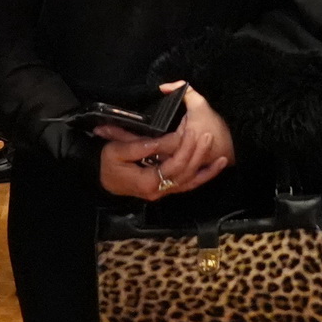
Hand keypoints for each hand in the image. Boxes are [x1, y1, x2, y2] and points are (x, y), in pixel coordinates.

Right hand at [96, 84, 231, 197]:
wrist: (103, 181)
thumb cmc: (108, 164)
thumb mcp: (116, 152)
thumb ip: (139, 146)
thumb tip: (160, 140)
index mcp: (147, 181)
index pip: (173, 165)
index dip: (184, 149)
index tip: (189, 130)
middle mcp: (159, 190)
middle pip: (185, 172)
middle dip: (197, 152)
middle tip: (206, 134)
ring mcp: (165, 191)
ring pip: (191, 180)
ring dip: (206, 165)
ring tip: (216, 148)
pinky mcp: (168, 188)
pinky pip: (190, 184)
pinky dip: (205, 175)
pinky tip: (218, 164)